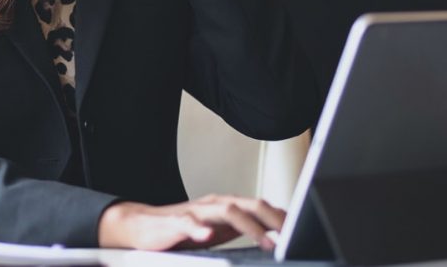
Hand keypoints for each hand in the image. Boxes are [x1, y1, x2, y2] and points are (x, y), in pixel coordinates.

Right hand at [97, 195, 284, 251]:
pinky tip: (208, 236)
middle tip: (293, 237)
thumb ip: (246, 227)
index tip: (304, 232)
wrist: (142, 226)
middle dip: (275, 221)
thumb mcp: (220, 229)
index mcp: (228, 205)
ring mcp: (196, 212)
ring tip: (267, 243)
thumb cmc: (184, 230)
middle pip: (250, 204)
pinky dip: (199, 229)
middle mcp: (215, 204)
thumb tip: (279, 231)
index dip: (284, 219)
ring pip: (226, 211)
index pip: (262, 207)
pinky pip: (188, 223)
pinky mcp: (175, 223)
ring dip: (250, 227)